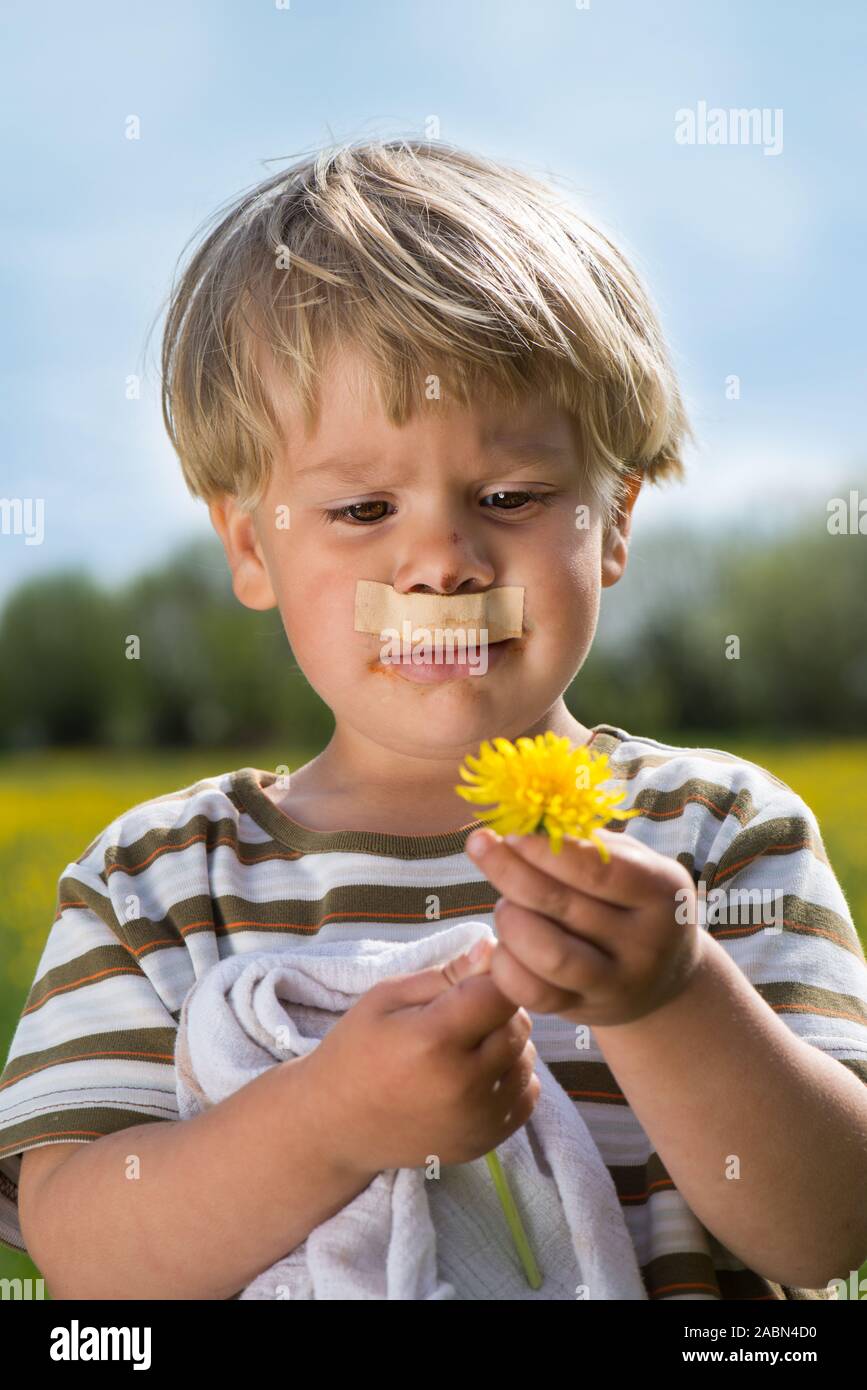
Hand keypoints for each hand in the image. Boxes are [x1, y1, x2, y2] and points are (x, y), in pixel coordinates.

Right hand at [308, 938, 540, 1176]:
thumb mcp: (387, 997)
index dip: (492, 977)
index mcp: (434, 1039)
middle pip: (518, 1024)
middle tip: (461, 1014)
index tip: (474, 979)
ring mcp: (478, 1119)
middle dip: (497, 1010)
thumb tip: (493, 949)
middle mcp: (464, 1083)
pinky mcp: (487, 1142)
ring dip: (506, 1045)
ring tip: (466, 1046)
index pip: (501, 991)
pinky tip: (475, 1075)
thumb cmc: (357, 1050)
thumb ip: (446, 974)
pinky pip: (527, 1095)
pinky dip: (510, 1078)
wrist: (336, 1126)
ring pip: (527, 1059)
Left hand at [464, 827, 704, 1026]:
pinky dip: (506, 964)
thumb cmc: (631, 899)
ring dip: (511, 920)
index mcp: (662, 892)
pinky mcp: (585, 1010)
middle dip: (510, 872)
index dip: (546, 850)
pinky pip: (533, 993)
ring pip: (548, 954)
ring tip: (503, 903)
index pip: (597, 869)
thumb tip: (524, 818)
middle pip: (563, 906)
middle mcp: (646, 942)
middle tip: (482, 847)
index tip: (509, 831)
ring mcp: (617, 983)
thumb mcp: (631, 863)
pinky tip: (503, 942)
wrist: (661, 976)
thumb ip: (586, 841)